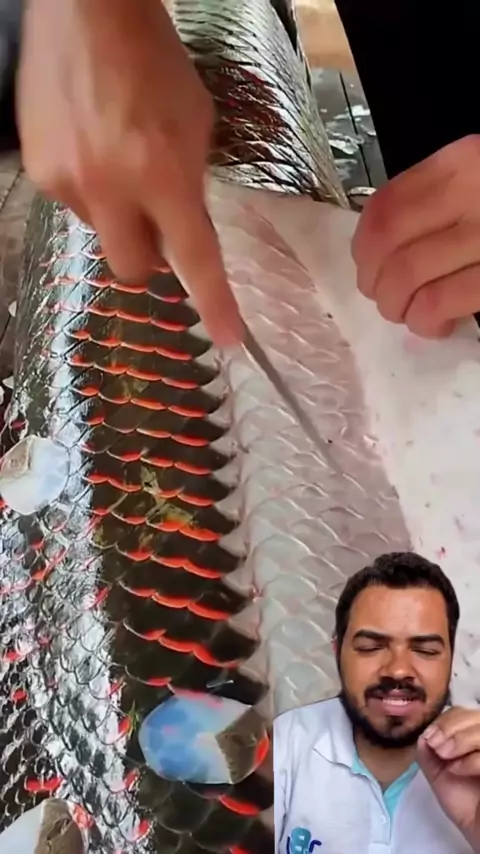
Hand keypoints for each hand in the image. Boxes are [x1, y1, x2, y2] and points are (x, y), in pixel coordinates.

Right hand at [17, 0, 242, 347]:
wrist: (88, 12)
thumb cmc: (156, 62)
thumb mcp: (196, 125)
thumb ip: (191, 185)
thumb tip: (182, 228)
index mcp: (163, 175)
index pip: (195, 259)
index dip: (214, 304)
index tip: (229, 338)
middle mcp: (111, 188)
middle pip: (134, 270)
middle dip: (150, 258)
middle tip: (156, 224)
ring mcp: (69, 181)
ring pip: (101, 234)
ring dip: (116, 214)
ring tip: (117, 160)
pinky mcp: (39, 170)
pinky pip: (71, 204)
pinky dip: (88, 188)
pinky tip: (91, 148)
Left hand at [352, 136, 479, 337]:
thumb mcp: (478, 178)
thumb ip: (436, 198)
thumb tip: (378, 246)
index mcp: (459, 162)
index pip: (385, 206)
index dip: (362, 247)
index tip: (366, 268)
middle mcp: (471, 192)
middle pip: (389, 245)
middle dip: (375, 283)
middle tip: (385, 300)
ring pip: (408, 277)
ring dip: (397, 308)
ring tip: (410, 315)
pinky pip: (442, 301)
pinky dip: (426, 320)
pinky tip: (437, 324)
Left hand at [417, 706, 479, 849]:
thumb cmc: (466, 805)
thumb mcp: (440, 774)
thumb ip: (429, 752)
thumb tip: (422, 734)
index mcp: (475, 737)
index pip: (464, 712)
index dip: (445, 720)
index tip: (429, 737)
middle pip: (476, 715)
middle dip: (451, 727)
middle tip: (436, 746)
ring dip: (459, 739)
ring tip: (444, 756)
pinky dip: (471, 759)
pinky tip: (457, 770)